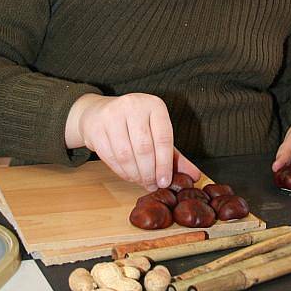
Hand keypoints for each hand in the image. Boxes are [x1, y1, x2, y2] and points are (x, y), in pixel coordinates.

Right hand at [65, 92, 199, 189]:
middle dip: (149, 172)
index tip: (165, 181)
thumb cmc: (135, 125)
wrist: (99, 113)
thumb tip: (195, 176)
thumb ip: (175, 155)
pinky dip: (121, 172)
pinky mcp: (96, 128)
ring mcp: (112, 115)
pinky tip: (128, 175)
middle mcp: (133, 105)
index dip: (165, 164)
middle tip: (152, 185)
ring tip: (141, 181)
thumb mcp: (157, 134)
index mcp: (154, 105)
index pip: (163, 138)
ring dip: (135, 174)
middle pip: (144, 148)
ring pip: (126, 155)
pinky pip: (110, 157)